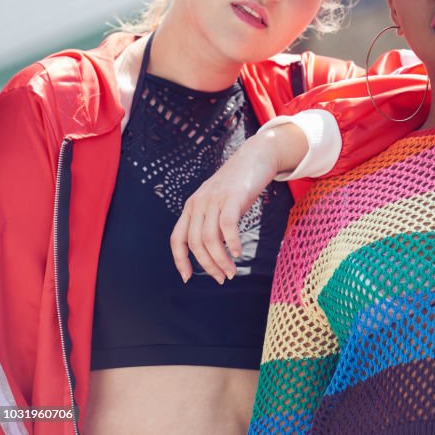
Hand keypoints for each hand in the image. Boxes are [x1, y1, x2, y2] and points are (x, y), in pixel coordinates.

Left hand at [170, 124, 303, 282]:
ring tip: (232, 272)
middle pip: (196, 243)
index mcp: (192, 207)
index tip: (189, 278)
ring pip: (211, 238)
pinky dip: (232, 242)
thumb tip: (215, 251)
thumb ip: (213, 222)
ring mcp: (215, 199)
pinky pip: (228, 225)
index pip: (177, 239)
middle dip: (208, 265)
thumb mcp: (219, 203)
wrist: (256, 156)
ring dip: (221, 260)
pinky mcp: (233, 196)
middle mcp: (199, 203)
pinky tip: (238, 253)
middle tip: (223, 278)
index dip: (180, 261)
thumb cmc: (239, 184)